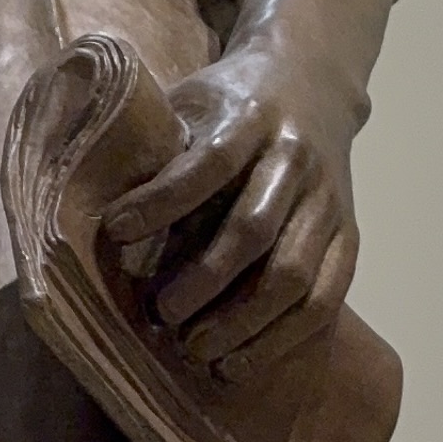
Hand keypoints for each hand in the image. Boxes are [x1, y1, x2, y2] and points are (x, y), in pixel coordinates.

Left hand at [97, 42, 360, 380]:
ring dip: (242, 323)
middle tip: (160, 316)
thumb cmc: (231, 102)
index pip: (209, 163)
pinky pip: (324, 298)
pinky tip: (240, 361)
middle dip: (203, 281)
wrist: (311, 79)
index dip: (161, 202)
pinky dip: (282, 338)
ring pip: (293, 275)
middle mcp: (296, 157)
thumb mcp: (192, 101)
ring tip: (197, 352)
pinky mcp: (348, 234)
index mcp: (251, 115)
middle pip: (253, 230)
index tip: (115, 233)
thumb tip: (94, 211)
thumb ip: (157, 147)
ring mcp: (329, 200)